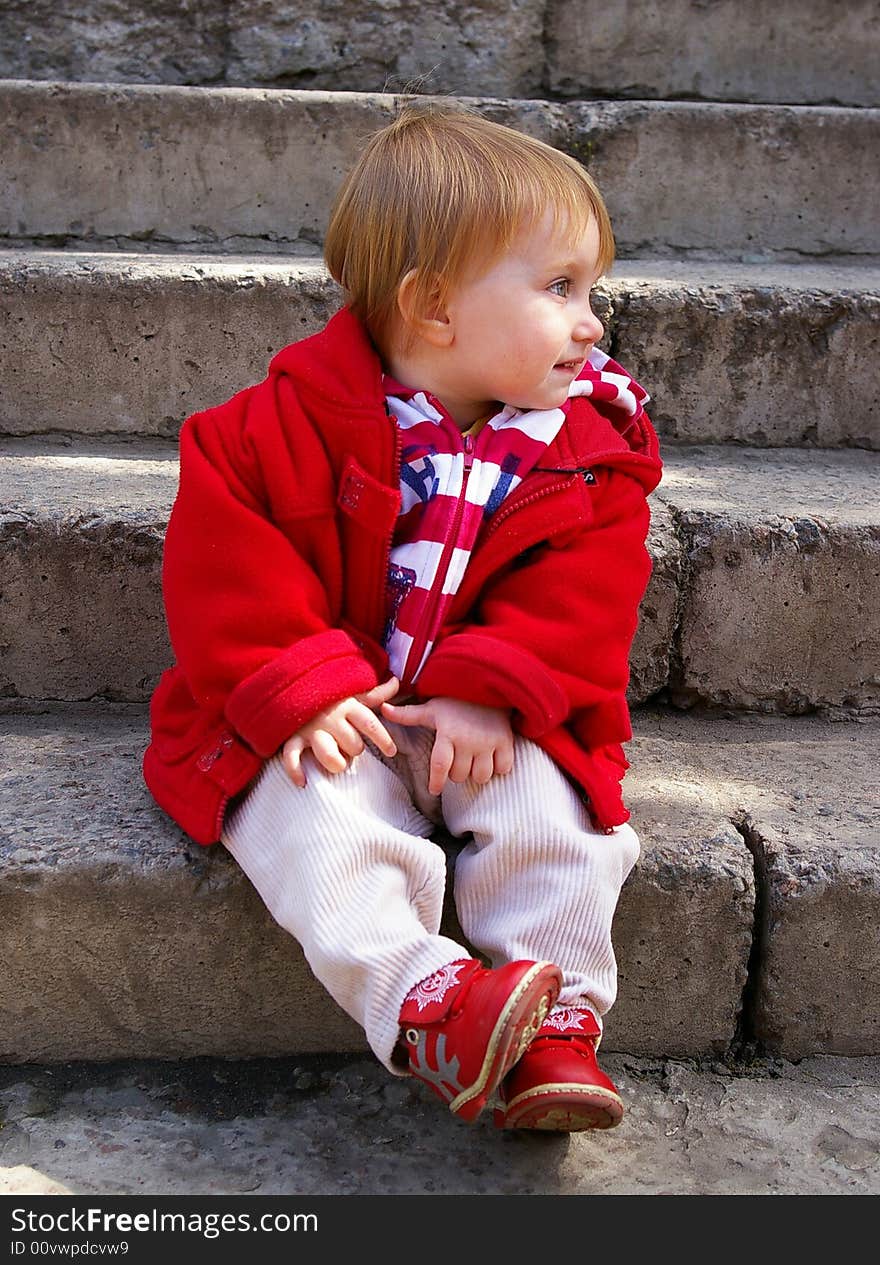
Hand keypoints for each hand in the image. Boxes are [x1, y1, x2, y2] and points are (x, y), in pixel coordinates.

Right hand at [281, 676, 399, 786]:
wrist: (291, 684)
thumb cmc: (329, 695)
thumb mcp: (353, 692)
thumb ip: (376, 693)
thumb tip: (397, 682)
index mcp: (348, 705)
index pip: (370, 724)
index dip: (383, 740)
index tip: (391, 752)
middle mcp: (331, 717)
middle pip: (353, 745)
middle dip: (355, 750)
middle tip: (350, 747)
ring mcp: (311, 728)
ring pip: (329, 754)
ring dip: (335, 762)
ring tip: (337, 763)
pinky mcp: (292, 736)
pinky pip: (292, 757)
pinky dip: (295, 771)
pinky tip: (304, 781)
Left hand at [381, 696, 513, 794]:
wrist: (489, 684)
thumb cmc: (456, 700)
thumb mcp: (431, 707)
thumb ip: (407, 714)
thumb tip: (382, 709)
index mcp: (448, 733)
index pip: (440, 766)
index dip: (436, 782)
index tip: (434, 790)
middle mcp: (468, 740)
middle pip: (460, 775)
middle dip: (456, 773)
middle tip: (458, 762)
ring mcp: (489, 742)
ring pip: (481, 776)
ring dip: (476, 774)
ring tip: (474, 763)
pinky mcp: (506, 742)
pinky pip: (503, 768)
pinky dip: (498, 768)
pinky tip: (492, 760)